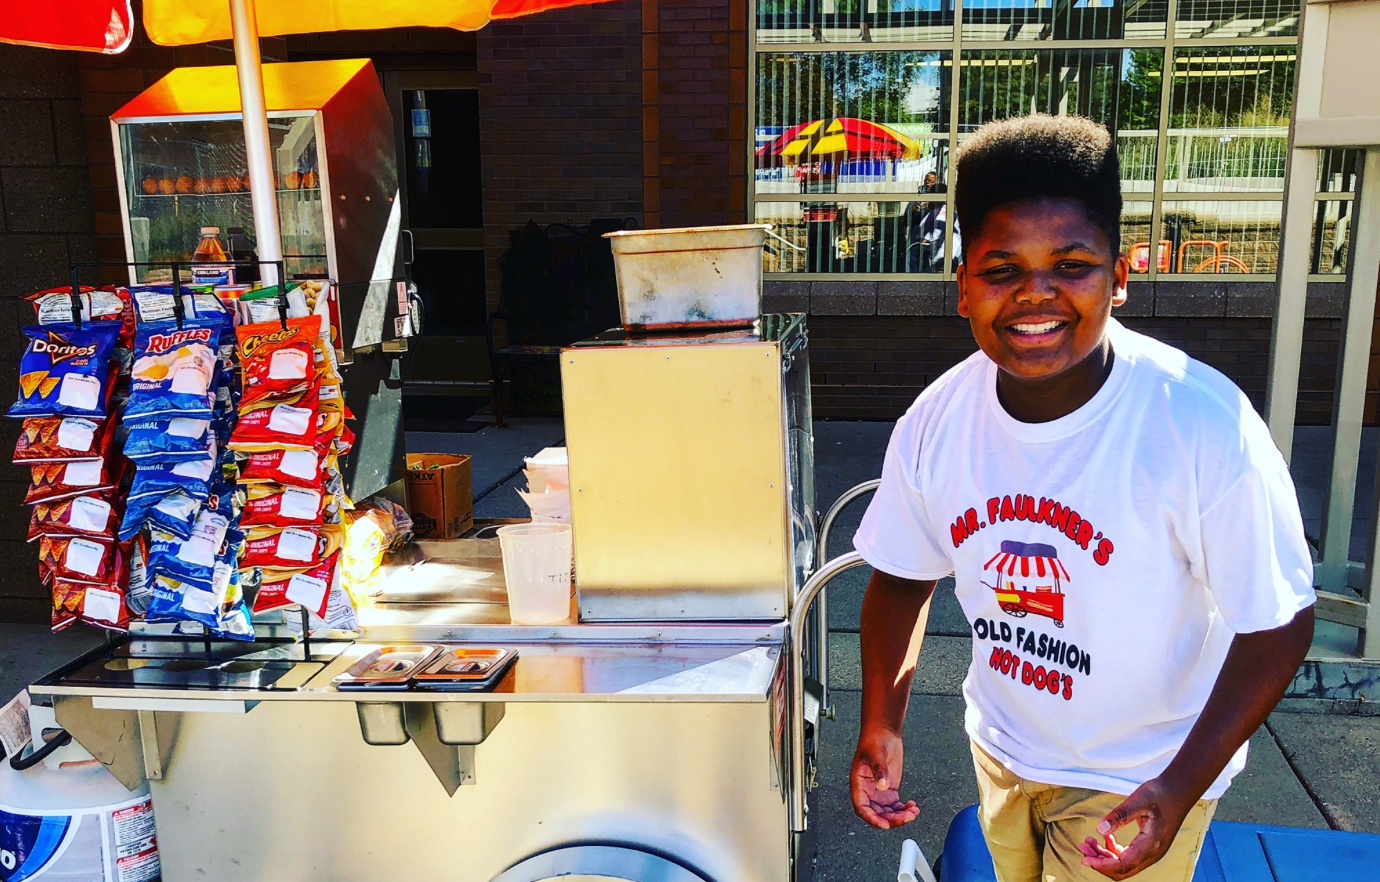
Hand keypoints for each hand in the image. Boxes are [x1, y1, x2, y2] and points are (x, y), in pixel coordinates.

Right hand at [850, 727, 918, 829]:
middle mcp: (868, 792)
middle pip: (877, 814)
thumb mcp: (876, 754)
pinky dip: (904, 810)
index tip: (884, 824)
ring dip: (900, 816)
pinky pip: (895, 807)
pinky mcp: (889, 790)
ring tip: (913, 811)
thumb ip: (879, 770)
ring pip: (888, 813)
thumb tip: (883, 787)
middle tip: (907, 817)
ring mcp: (879, 792)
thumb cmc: (874, 740)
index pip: (862, 808)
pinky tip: (912, 806)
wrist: (884, 733)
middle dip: (892, 819)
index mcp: (859, 784)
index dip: (871, 818)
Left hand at [1079, 778, 1193, 879]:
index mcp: (1150, 844)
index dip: (1102, 865)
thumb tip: (1100, 829)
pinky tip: (1106, 838)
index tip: (1085, 858)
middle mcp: (1153, 853)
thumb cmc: (1160, 793)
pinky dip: (1115, 851)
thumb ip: (1119, 816)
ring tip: (1090, 842)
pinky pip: (1130, 857)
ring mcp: (1152, 851)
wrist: (1178, 790)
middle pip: (1123, 870)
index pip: (1123, 865)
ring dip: (1106, 856)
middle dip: (1100, 862)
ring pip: (1125, 864)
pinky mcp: (1150, 846)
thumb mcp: (1138, 800)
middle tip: (1083, 847)